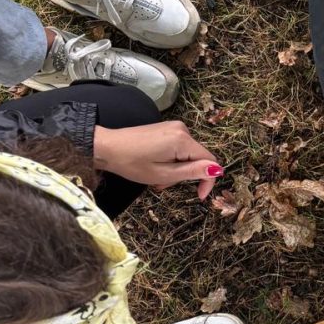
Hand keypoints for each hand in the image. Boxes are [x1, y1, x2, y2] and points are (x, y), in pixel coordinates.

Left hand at [93, 122, 220, 199]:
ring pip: (188, 154)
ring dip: (178, 169)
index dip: (208, 180)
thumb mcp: (164, 174)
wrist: (106, 146)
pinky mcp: (167, 128)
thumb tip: (218, 170)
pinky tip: (157, 166)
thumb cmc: (131, 163)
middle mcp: (183, 129)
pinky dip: (172, 160)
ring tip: (158, 179)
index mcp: (183, 140)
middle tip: (165, 186)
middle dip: (187, 175)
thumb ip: (193, 172)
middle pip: (198, 157)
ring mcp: (174, 127)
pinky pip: (179, 147)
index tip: (199, 196)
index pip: (210, 161)